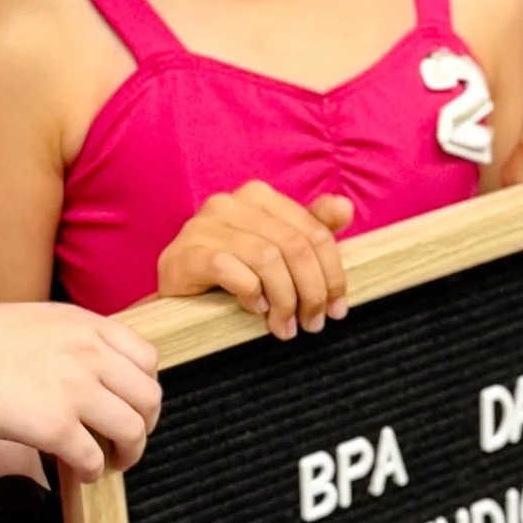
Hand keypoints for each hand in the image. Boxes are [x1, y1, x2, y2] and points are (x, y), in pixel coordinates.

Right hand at [0, 302, 161, 480]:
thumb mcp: (35, 322)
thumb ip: (70, 341)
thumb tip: (92, 373)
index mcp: (85, 325)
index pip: (147, 358)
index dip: (145, 387)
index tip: (133, 405)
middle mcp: (89, 353)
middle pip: (149, 396)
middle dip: (145, 424)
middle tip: (127, 440)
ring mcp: (75, 389)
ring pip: (133, 429)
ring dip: (128, 452)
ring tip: (112, 462)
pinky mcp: (57, 427)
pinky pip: (95, 458)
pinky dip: (94, 471)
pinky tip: (82, 473)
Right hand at [159, 183, 353, 341]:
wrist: (178, 297)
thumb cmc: (231, 274)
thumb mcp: (277, 252)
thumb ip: (311, 229)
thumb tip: (345, 208)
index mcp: (259, 197)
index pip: (314, 231)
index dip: (333, 273)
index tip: (337, 308)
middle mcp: (230, 202)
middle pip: (294, 246)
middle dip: (311, 291)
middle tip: (312, 324)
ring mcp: (203, 225)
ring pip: (266, 258)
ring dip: (283, 299)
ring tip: (283, 326)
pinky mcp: (184, 253)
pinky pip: (228, 268)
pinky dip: (248, 291)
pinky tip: (253, 308)